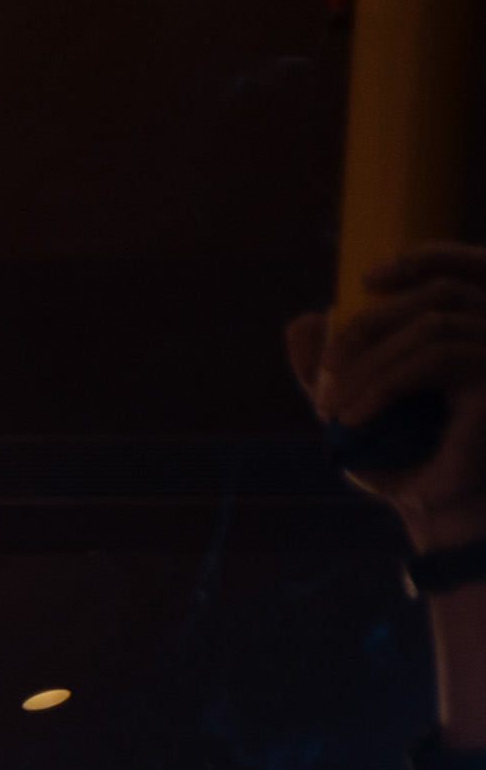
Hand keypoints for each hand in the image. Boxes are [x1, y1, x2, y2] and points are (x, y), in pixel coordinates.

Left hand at [292, 237, 485, 549]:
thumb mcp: (360, 407)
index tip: (367, 277)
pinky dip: (383, 384)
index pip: (470, 268)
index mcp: (476, 333)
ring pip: (431, 327)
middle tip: (323, 380)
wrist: (439, 512)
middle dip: (365, 331)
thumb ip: (332, 367)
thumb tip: (300, 323)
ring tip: (332, 409)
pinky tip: (353, 417)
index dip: (427, 257)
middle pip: (435, 296)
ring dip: (368, 365)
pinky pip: (435, 359)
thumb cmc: (406, 461)